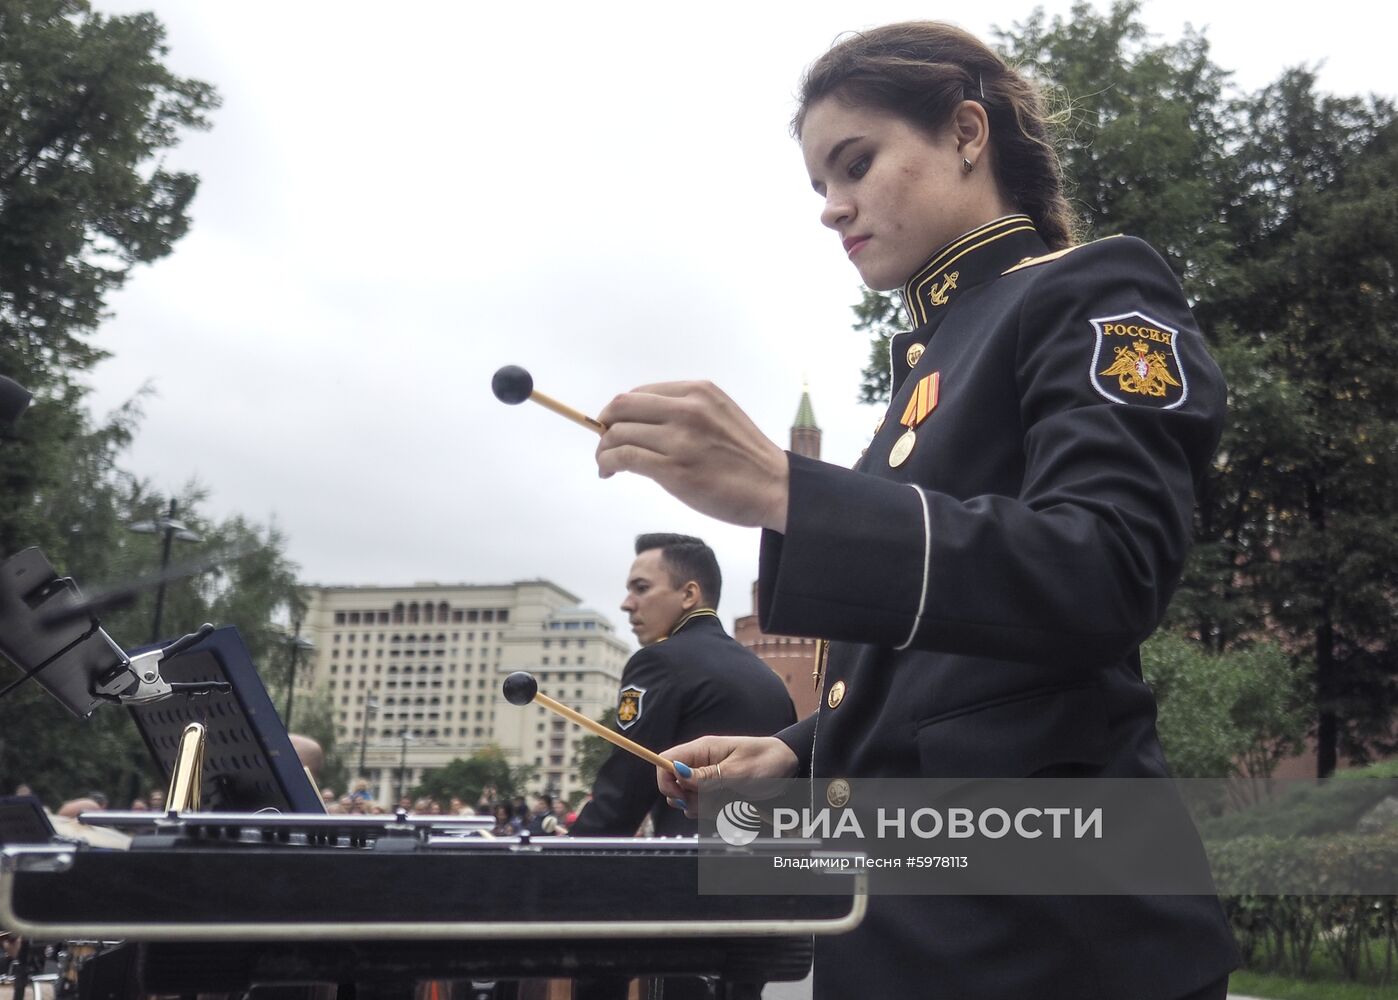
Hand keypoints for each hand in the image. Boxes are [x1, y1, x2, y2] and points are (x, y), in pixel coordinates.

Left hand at [596, 381, 789, 531]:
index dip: (619, 411)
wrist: (775, 487)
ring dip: (604, 449)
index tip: (615, 427)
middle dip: (605, 425)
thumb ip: (686, 412)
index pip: (640, 393)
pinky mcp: (674, 469)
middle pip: (622, 408)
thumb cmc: (748, 458)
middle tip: (604, 444)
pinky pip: (625, 457)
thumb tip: (641, 422)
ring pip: (619, 433)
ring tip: (606, 465)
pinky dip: (608, 463)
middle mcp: (688, 409)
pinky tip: (609, 472)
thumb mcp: (719, 416)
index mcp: (699, 391)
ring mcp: (680, 439)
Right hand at [657, 735, 798, 818]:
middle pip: (674, 785)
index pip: (666, 761)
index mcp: (702, 749)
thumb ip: (707, 775)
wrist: (788, 768)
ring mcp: (708, 778)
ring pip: (688, 799)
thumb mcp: (738, 771)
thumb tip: (677, 772)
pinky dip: (713, 811)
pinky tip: (730, 806)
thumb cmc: (766, 761)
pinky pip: (703, 806)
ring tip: (726, 802)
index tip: (682, 796)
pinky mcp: (715, 791)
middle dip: (687, 799)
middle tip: (710, 800)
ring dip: (703, 807)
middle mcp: (701, 763)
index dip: (666, 780)